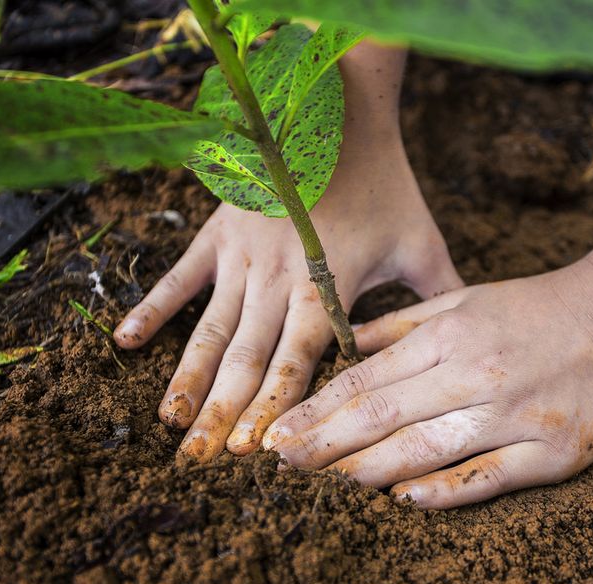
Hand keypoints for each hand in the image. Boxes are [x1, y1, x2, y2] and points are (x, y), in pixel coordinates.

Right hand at [114, 128, 461, 461]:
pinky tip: (125, 344)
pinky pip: (179, 278)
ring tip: (168, 423)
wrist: (336, 111)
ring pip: (211, 331)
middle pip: (247, 360)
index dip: (274, 410)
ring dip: (188, 379)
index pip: (297, 363)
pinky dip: (152, 310)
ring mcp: (242, 257)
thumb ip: (440, 296)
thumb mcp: (421, 240)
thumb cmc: (384, 179)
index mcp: (327, 288)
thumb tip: (468, 344)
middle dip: (222, 414)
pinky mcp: (218, 233)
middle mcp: (278, 281)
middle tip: (197, 463)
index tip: (253, 455)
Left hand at [262, 257, 592, 508]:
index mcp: (450, 337)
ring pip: (425, 449)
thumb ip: (404, 323)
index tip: (279, 434)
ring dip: (368, 471)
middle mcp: (474, 374)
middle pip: (383, 418)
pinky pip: (487, 476)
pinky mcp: (550, 452)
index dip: (317, 410)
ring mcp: (513, 415)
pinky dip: (445, 491)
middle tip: (280, 468)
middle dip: (324, 445)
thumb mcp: (467, 297)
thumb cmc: (538, 307)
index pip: (366, 380)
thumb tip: (345, 341)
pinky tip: (404, 502)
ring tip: (325, 487)